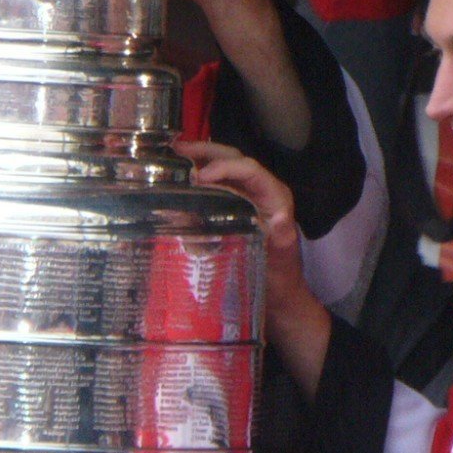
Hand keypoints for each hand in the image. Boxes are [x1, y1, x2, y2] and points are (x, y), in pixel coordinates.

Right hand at [180, 140, 330, 400]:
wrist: (278, 301)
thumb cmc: (280, 281)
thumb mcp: (281, 262)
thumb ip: (282, 240)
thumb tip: (281, 219)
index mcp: (275, 198)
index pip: (250, 170)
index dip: (225, 167)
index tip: (200, 177)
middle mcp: (261, 192)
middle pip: (234, 159)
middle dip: (206, 151)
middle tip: (175, 151)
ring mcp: (245, 199)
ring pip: (223, 168)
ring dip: (198, 159)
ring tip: (170, 156)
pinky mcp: (233, 209)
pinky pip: (215, 186)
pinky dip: (195, 179)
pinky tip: (174, 180)